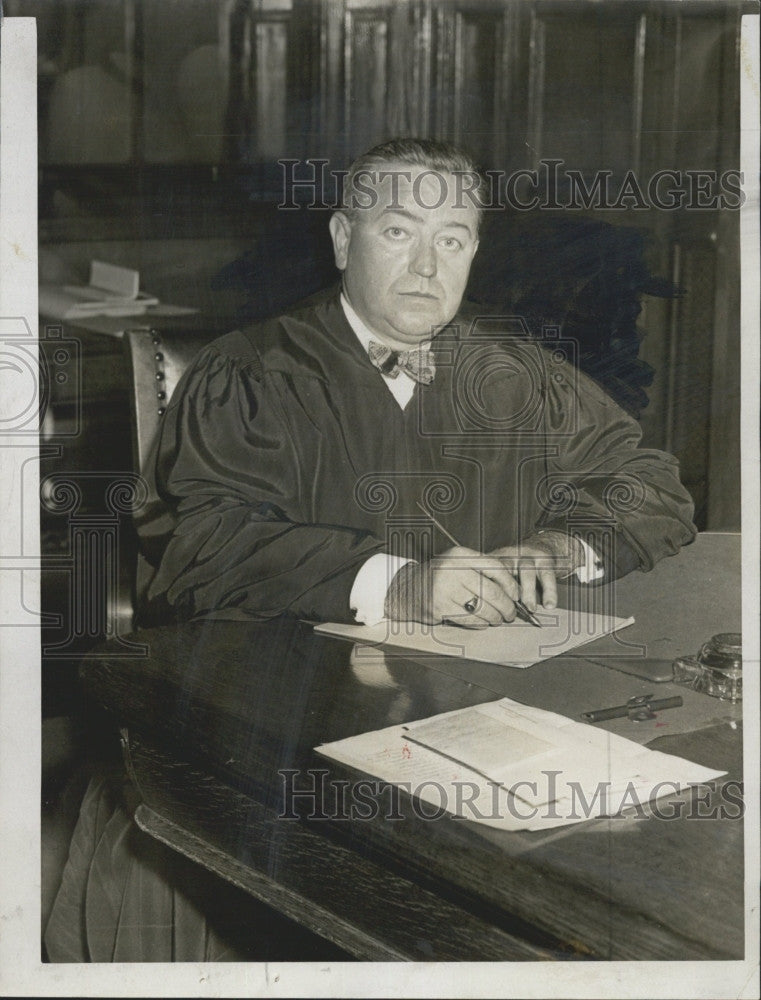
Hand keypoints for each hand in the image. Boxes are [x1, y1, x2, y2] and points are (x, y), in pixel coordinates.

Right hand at [384, 546, 520, 627]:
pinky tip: (482, 622)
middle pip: (492, 591)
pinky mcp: (439, 608)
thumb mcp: (458, 564)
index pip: (495, 567)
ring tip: (496, 619)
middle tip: (510, 614)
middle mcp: (452, 569)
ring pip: (483, 608)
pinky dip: (480, 623)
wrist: (407, 589)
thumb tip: (513, 590)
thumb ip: (482, 571)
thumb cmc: (440, 578)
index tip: (516, 595)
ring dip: (494, 617)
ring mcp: (444, 589)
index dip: (510, 584)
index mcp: (460, 555)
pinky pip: (470, 619)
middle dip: (506, 607)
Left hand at [489, 530, 584, 611]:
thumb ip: (494, 586)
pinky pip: (547, 575)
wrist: (540, 544)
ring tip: (531, 608)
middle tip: (508, 608)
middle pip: (504, 570)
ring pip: (526, 571)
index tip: (492, 607)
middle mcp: (510, 554)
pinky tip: (549, 605)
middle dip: (506, 589)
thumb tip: (491, 611)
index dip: (489, 589)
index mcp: (495, 559)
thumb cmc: (515, 566)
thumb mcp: (500, 570)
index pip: (487, 573)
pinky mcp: (545, 559)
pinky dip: (549, 592)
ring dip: (528, 592)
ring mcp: (528, 555)